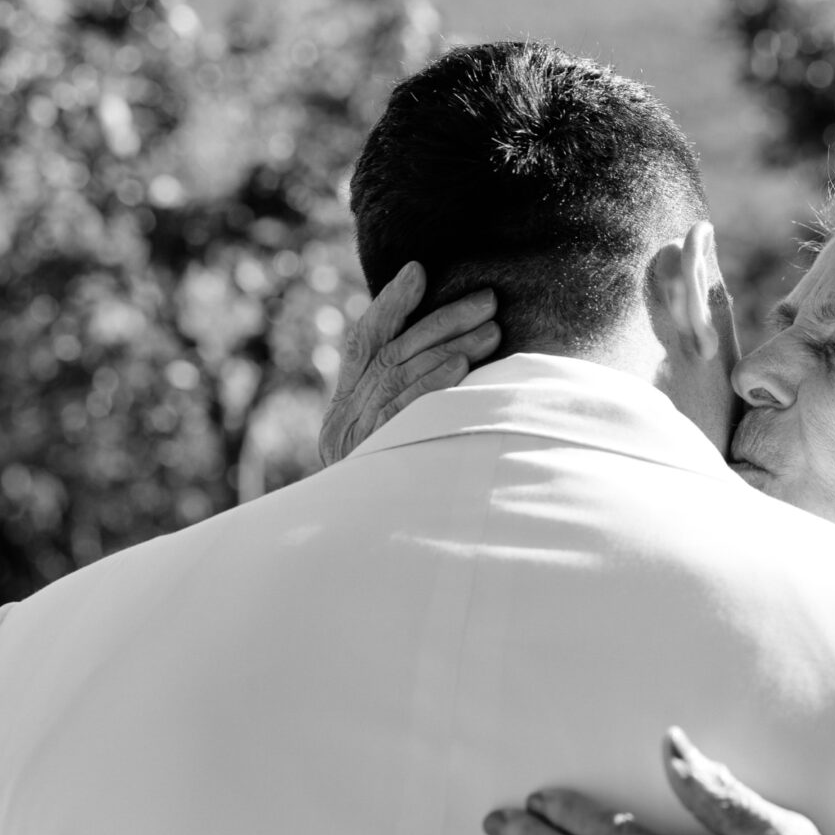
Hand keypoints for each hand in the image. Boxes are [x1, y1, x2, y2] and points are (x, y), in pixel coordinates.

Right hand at [319, 262, 502, 465]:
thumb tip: (451, 350)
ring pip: (401, 376)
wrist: (371, 563)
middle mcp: (342, 421)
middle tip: (487, 301)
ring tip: (491, 330)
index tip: (419, 270)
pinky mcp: (374, 457)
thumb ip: (404, 398)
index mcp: (343, 410)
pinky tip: (463, 364)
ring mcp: (356, 440)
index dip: (390, 304)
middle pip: (393, 354)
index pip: (363, 344)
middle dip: (442, 322)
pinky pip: (405, 409)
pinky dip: (435, 382)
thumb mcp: (391, 440)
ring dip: (450, 347)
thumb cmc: (397, 485)